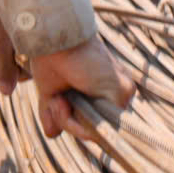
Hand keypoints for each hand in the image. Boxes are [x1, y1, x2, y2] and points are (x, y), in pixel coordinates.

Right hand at [0, 1, 136, 140]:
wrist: (51, 38)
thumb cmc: (50, 58)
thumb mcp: (51, 92)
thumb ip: (55, 113)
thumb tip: (52, 135)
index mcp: (100, 88)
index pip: (91, 123)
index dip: (70, 120)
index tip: (57, 102)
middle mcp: (113, 90)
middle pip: (92, 129)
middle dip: (68, 121)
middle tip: (57, 100)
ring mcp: (121, 92)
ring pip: (96, 130)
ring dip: (69, 120)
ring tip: (60, 98)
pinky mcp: (123, 92)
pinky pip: (100, 127)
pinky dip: (77, 121)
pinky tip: (67, 99)